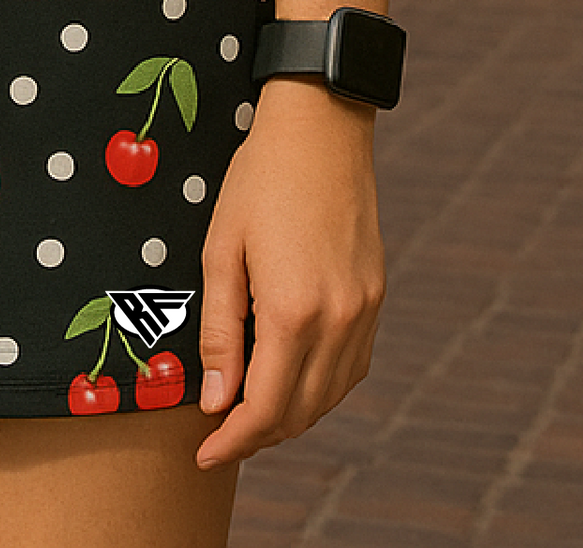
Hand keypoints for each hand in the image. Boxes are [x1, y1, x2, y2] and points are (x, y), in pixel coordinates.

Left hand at [196, 80, 385, 466]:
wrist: (320, 127)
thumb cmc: (259, 181)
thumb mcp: (220, 250)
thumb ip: (218, 331)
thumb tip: (214, 401)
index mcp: (293, 310)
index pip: (265, 408)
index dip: (233, 441)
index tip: (205, 454)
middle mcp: (338, 319)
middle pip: (300, 412)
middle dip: (258, 435)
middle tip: (220, 436)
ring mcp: (364, 310)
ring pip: (330, 396)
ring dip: (291, 416)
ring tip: (250, 411)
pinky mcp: (376, 296)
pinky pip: (352, 367)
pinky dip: (322, 387)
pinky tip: (294, 377)